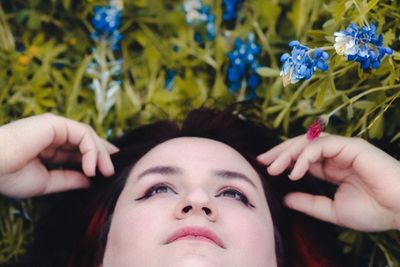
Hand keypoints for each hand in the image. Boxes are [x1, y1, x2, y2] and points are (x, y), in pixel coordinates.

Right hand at [0, 113, 118, 198]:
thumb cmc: (10, 175)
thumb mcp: (47, 181)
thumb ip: (69, 179)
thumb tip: (89, 180)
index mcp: (48, 146)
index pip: (77, 150)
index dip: (94, 159)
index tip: (106, 171)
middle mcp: (52, 134)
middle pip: (86, 141)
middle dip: (103, 154)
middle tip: (113, 170)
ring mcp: (54, 127)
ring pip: (87, 136)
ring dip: (101, 154)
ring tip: (106, 172)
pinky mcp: (55, 123)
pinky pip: (82, 134)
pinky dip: (91, 150)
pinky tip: (91, 168)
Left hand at [257, 134, 399, 231]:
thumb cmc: (373, 211)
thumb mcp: (332, 211)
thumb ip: (309, 203)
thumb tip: (284, 198)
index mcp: (331, 168)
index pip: (301, 158)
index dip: (283, 160)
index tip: (264, 167)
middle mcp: (335, 155)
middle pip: (300, 146)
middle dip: (279, 152)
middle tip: (261, 161)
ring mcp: (343, 148)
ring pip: (308, 142)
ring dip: (288, 153)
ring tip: (273, 168)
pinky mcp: (351, 145)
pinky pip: (321, 145)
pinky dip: (305, 156)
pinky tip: (294, 172)